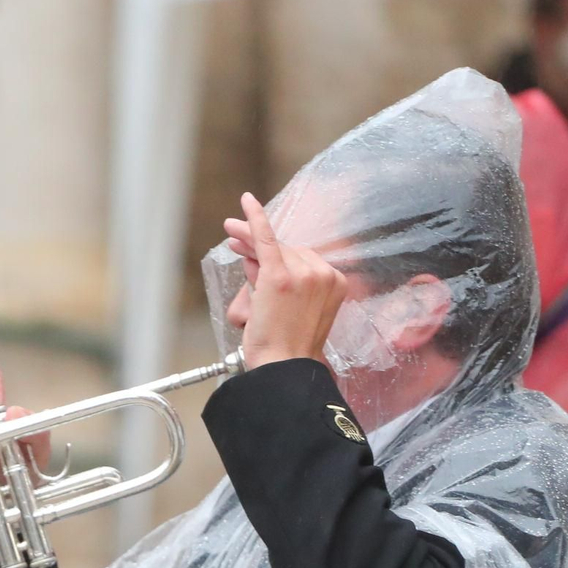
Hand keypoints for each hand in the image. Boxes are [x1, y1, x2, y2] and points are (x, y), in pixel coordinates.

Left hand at [222, 192, 346, 370]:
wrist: (284, 366)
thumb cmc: (287, 347)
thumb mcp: (293, 309)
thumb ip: (280, 282)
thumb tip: (254, 259)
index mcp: (336, 283)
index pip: (303, 258)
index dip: (279, 254)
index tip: (256, 251)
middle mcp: (324, 274)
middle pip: (289, 250)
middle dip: (260, 246)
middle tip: (233, 236)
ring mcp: (305, 273)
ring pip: (275, 250)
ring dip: (251, 243)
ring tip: (231, 233)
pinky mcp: (280, 276)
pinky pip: (267, 239)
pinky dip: (255, 219)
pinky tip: (246, 202)